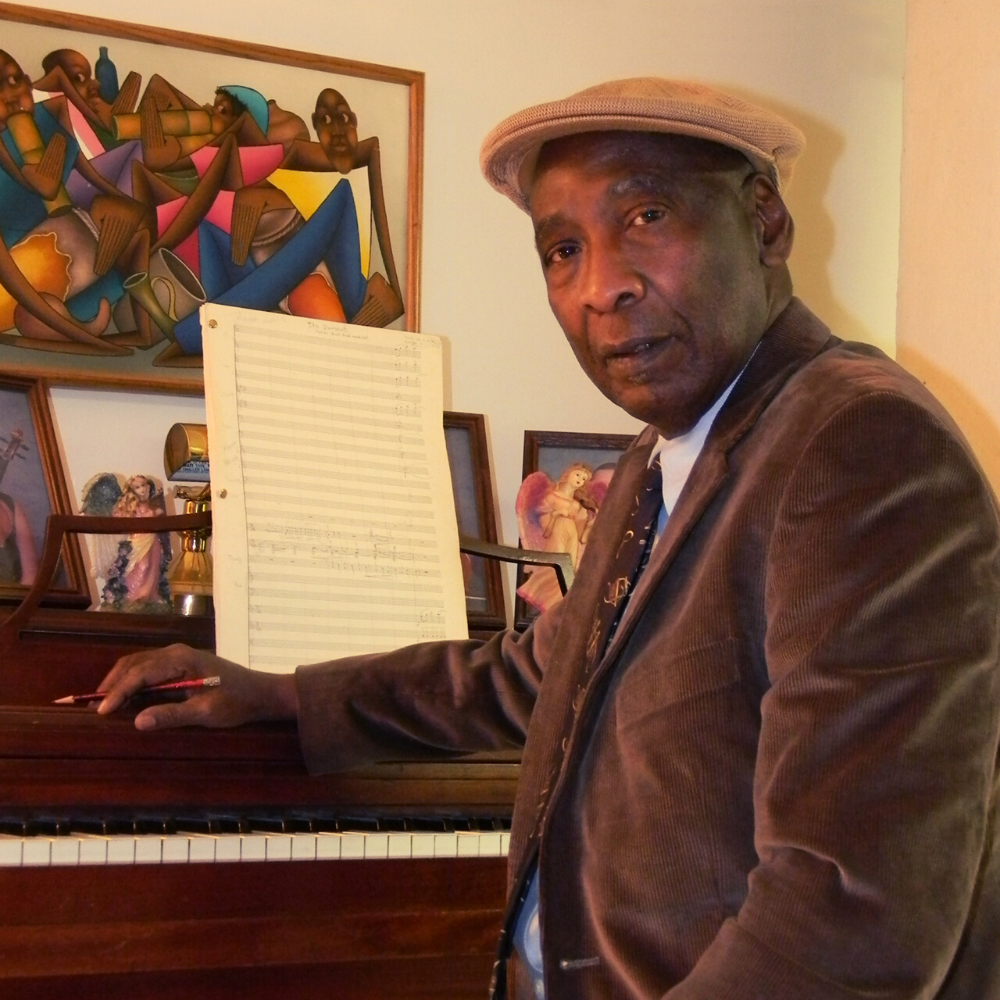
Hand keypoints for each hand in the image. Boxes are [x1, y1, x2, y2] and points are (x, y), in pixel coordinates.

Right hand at [95, 643, 298, 730]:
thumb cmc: (237, 702)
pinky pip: (148, 670)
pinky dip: (132, 682)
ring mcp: (177, 657)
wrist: (261, 693)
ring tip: (102, 704)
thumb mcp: (206, 713)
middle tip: (90, 707)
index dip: (118, 692)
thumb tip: (137, 722)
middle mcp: (175, 653)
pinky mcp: (179, 665)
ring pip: (138, 665)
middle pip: (133, 665)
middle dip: (111, 685)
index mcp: (181, 660)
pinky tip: (125, 699)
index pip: (140, 674)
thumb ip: (172, 715)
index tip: (101, 711)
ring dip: (119, 682)